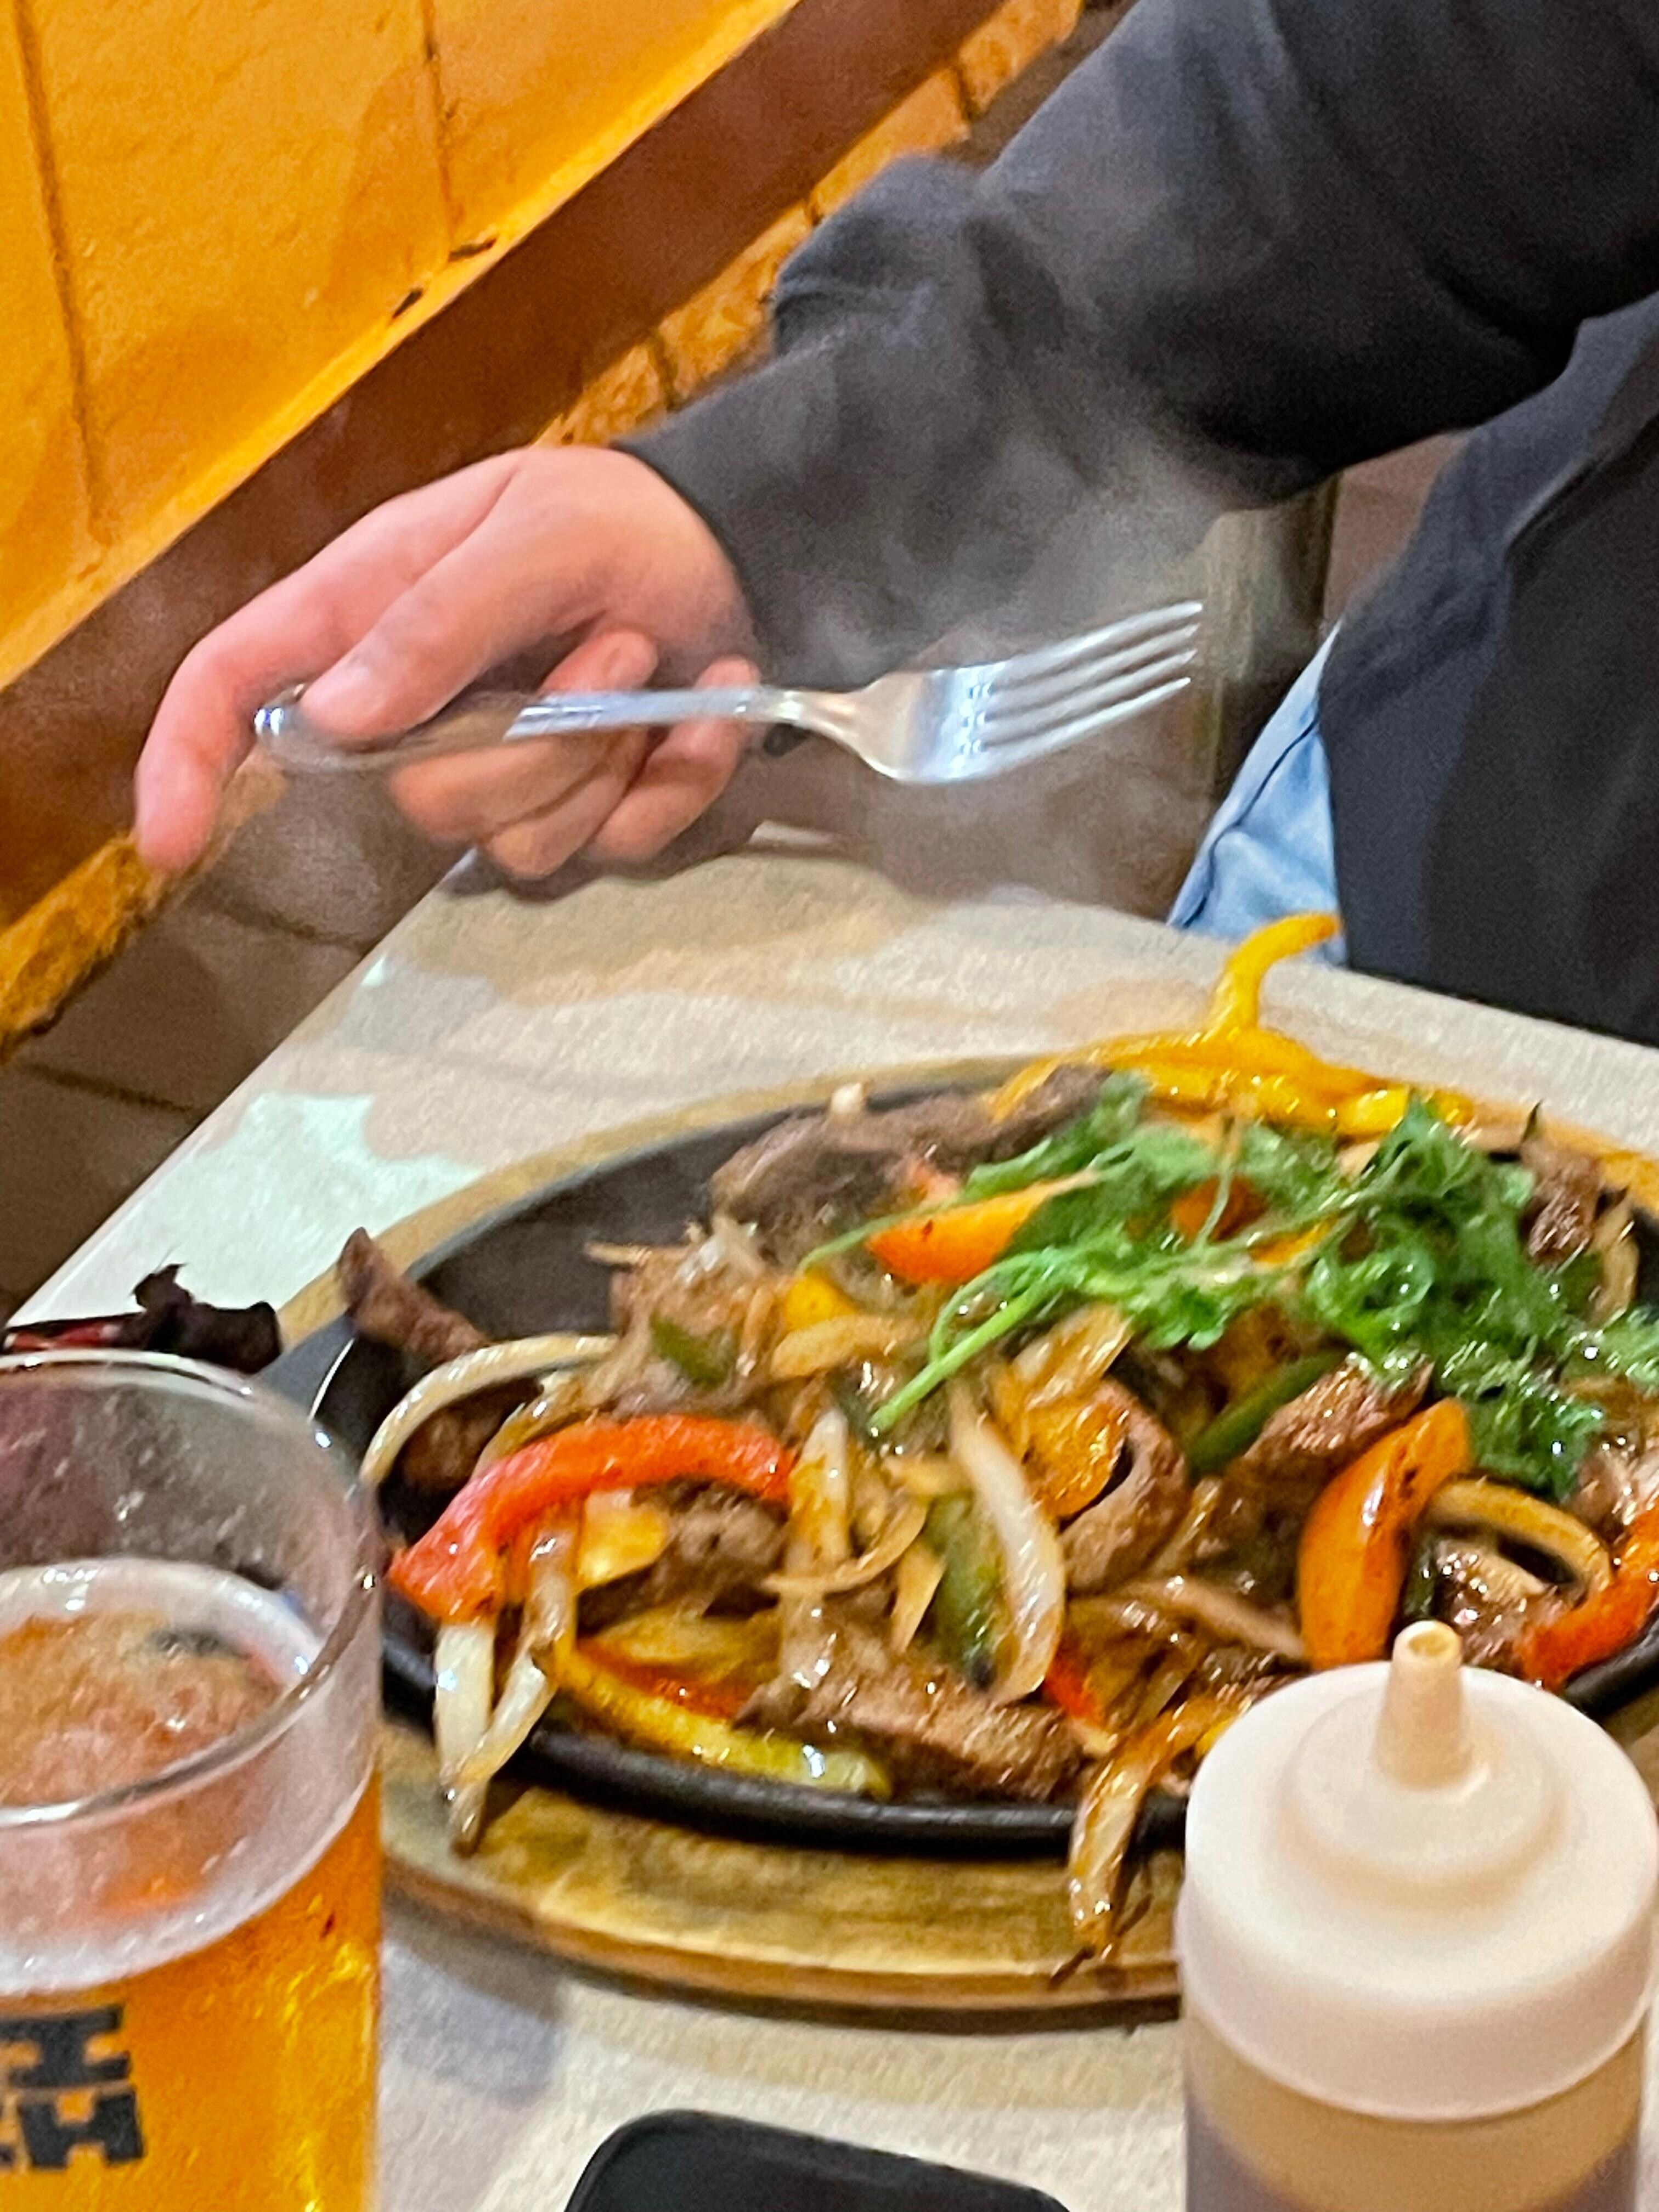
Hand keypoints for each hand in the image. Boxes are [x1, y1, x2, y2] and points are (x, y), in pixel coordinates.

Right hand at [134, 446, 758, 876]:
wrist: (735, 546)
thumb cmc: (618, 515)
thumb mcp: (532, 533)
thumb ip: (436, 620)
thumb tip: (332, 719)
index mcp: (369, 615)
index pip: (237, 686)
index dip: (188, 763)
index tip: (172, 842)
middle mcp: (419, 707)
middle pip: (419, 798)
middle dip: (533, 740)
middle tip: (612, 643)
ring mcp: (503, 769)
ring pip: (515, 843)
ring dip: (605, 755)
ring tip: (646, 662)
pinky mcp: (584, 807)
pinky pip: (609, 850)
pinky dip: (672, 785)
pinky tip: (698, 714)